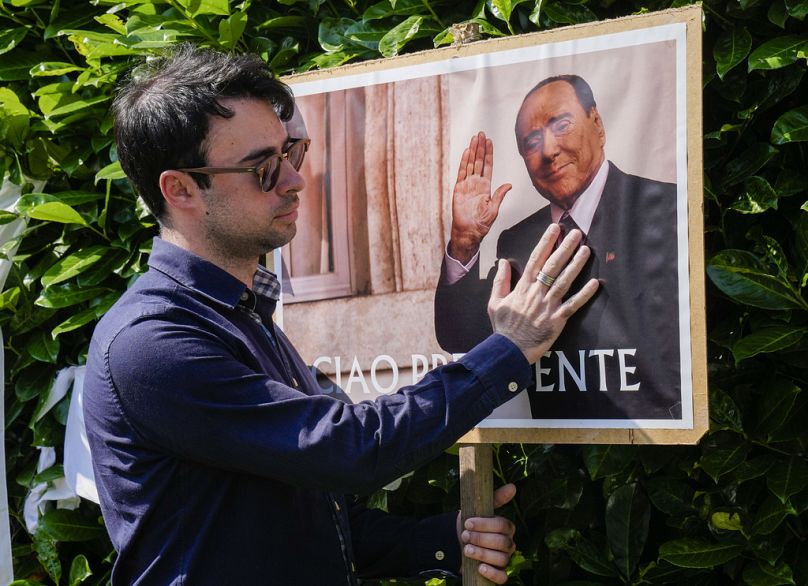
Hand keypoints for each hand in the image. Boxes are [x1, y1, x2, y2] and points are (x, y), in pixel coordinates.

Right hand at [449, 131, 511, 264]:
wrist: (469, 231)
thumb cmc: (481, 224)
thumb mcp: (494, 208)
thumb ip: (500, 195)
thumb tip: (509, 185)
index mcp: (486, 187)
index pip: (487, 166)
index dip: (488, 154)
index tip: (489, 142)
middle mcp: (476, 183)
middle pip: (479, 161)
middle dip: (480, 147)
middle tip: (481, 134)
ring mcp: (467, 185)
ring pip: (470, 164)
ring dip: (473, 151)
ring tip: (475, 138)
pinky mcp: (459, 189)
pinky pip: (461, 173)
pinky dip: (464, 162)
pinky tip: (467, 152)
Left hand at [456, 483, 517, 584]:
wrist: (457, 542)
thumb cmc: (471, 524)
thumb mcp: (480, 509)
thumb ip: (496, 498)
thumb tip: (513, 487)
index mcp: (506, 528)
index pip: (503, 526)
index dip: (486, 524)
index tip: (468, 522)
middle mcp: (508, 544)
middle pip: (503, 543)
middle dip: (481, 539)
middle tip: (464, 535)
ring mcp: (503, 560)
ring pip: (502, 559)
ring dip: (482, 554)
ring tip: (466, 549)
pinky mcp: (497, 574)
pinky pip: (502, 578)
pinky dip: (492, 573)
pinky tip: (480, 568)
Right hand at [488, 224, 599, 363]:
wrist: (509, 351)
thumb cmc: (502, 328)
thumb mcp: (494, 303)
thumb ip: (500, 281)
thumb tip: (503, 262)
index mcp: (522, 288)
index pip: (535, 260)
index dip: (545, 243)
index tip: (554, 229)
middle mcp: (536, 293)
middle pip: (552, 266)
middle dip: (564, 248)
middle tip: (576, 233)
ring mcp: (548, 306)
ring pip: (564, 281)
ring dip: (576, 265)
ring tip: (586, 250)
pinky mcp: (557, 320)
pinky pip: (573, 305)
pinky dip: (584, 294)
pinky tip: (595, 283)